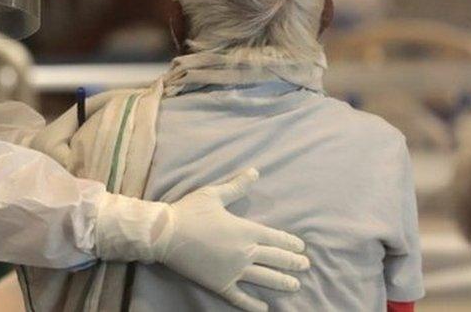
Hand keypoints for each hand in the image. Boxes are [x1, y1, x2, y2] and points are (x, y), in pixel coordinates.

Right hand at [95, 168, 309, 311]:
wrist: (165, 234)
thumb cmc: (189, 211)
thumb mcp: (214, 194)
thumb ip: (237, 186)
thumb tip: (255, 171)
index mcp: (246, 230)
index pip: (276, 238)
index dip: (291, 243)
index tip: (301, 247)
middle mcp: (245, 252)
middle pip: (277, 259)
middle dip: (293, 263)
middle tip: (305, 266)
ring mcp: (234, 271)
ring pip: (265, 279)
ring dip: (283, 283)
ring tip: (295, 286)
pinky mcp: (221, 284)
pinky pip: (241, 298)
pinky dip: (253, 305)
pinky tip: (264, 308)